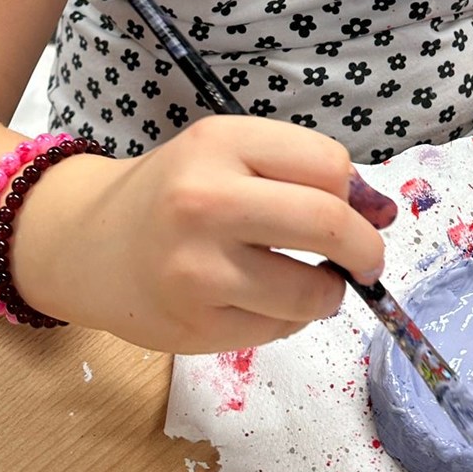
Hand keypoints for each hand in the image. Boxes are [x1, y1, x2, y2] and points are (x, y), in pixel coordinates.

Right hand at [54, 116, 397, 353]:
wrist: (88, 243)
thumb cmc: (173, 194)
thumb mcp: (228, 157)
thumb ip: (300, 174)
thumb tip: (384, 210)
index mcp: (220, 143)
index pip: (329, 165)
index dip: (355, 192)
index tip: (356, 209)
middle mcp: (206, 201)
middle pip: (329, 224)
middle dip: (366, 249)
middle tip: (366, 260)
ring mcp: (197, 269)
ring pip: (312, 291)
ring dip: (328, 293)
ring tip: (309, 282)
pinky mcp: (195, 325)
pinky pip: (279, 328)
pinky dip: (288, 318)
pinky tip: (258, 300)